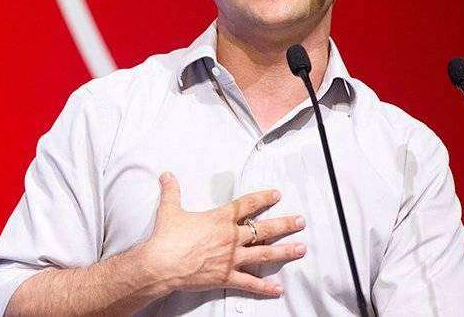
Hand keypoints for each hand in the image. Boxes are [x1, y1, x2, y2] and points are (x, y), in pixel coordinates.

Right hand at [142, 172, 306, 297]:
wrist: (161, 264)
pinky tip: (278, 289)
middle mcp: (231, 237)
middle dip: (284, 224)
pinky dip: (265, 287)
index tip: (277, 195)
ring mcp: (231, 258)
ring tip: (301, 248)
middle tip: (300, 221)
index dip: (263, 198)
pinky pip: (250, 283)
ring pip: (264, 254)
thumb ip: (172, 191)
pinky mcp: (227, 277)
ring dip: (284, 251)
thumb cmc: (166, 238)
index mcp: (220, 219)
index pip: (247, 205)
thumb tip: (167, 175)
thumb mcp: (169, 210)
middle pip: (263, 229)